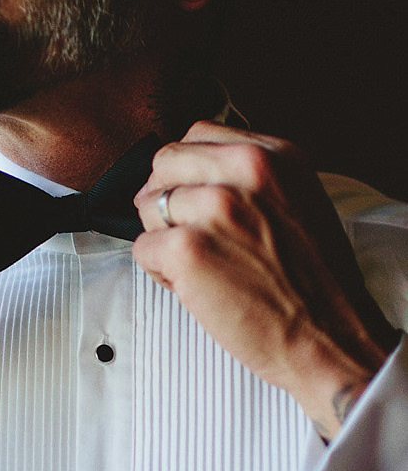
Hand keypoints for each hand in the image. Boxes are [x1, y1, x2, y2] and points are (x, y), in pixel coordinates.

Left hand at [133, 122, 396, 438]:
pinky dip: (157, 272)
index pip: (196, 136)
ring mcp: (214, 207)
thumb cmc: (312, 280)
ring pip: (146, 206)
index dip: (187, 173)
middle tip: (192, 235)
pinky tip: (193, 285)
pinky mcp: (187, 249)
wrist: (330, 334)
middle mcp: (246, 171)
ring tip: (201, 263)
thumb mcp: (297, 201)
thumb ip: (247, 178)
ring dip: (162, 238)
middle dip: (166, 200)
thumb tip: (191, 173)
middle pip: (163, 164)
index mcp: (274, 154)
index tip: (198, 200)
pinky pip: (141, 248)